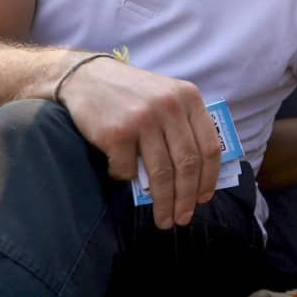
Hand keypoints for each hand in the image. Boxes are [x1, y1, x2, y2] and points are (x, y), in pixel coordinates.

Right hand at [59, 55, 220, 229]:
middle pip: (188, 164)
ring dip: (164, 203)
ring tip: (164, 219)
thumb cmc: (132, 93)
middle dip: (187, 198)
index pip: (210, 146)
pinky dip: (126, 179)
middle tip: (183, 218)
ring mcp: (143, 119)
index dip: (209, 178)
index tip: (204, 198)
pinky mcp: (117, 133)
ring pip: (161, 173)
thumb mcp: (167, 96)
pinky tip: (122, 177)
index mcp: (189, 98)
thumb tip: (198, 176)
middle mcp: (169, 107)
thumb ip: (185, 125)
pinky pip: (127, 170)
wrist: (86, 77)